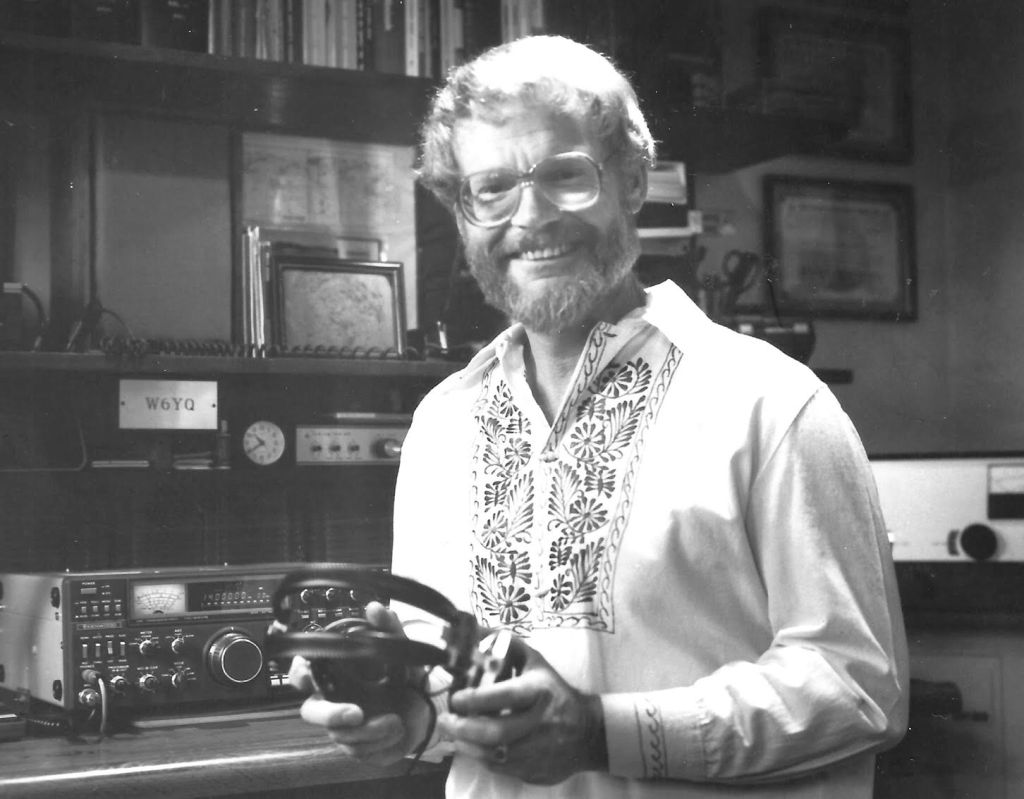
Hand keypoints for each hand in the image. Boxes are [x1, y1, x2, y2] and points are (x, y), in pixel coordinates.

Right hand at [289, 602, 433, 764]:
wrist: (424, 710)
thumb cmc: (404, 677)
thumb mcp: (403, 650)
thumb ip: (389, 628)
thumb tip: (375, 608)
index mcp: (337, 674)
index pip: (303, 672)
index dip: (299, 674)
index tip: (307, 675)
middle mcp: (333, 700)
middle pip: (311, 712)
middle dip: (332, 715)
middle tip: (357, 712)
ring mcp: (342, 726)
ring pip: (340, 735)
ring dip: (371, 731)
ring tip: (396, 722)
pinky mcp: (356, 747)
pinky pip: (358, 752)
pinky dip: (379, 744)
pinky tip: (395, 732)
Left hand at [438, 641, 606, 783]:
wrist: (586, 730)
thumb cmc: (553, 690)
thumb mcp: (535, 662)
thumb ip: (506, 645)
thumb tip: (474, 630)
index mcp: (539, 691)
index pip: (504, 696)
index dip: (475, 699)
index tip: (456, 697)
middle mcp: (539, 723)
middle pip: (496, 732)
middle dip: (463, 728)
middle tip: (445, 720)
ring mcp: (538, 751)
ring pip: (495, 755)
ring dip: (467, 746)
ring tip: (453, 735)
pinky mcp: (535, 771)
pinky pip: (502, 769)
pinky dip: (482, 759)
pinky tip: (473, 747)